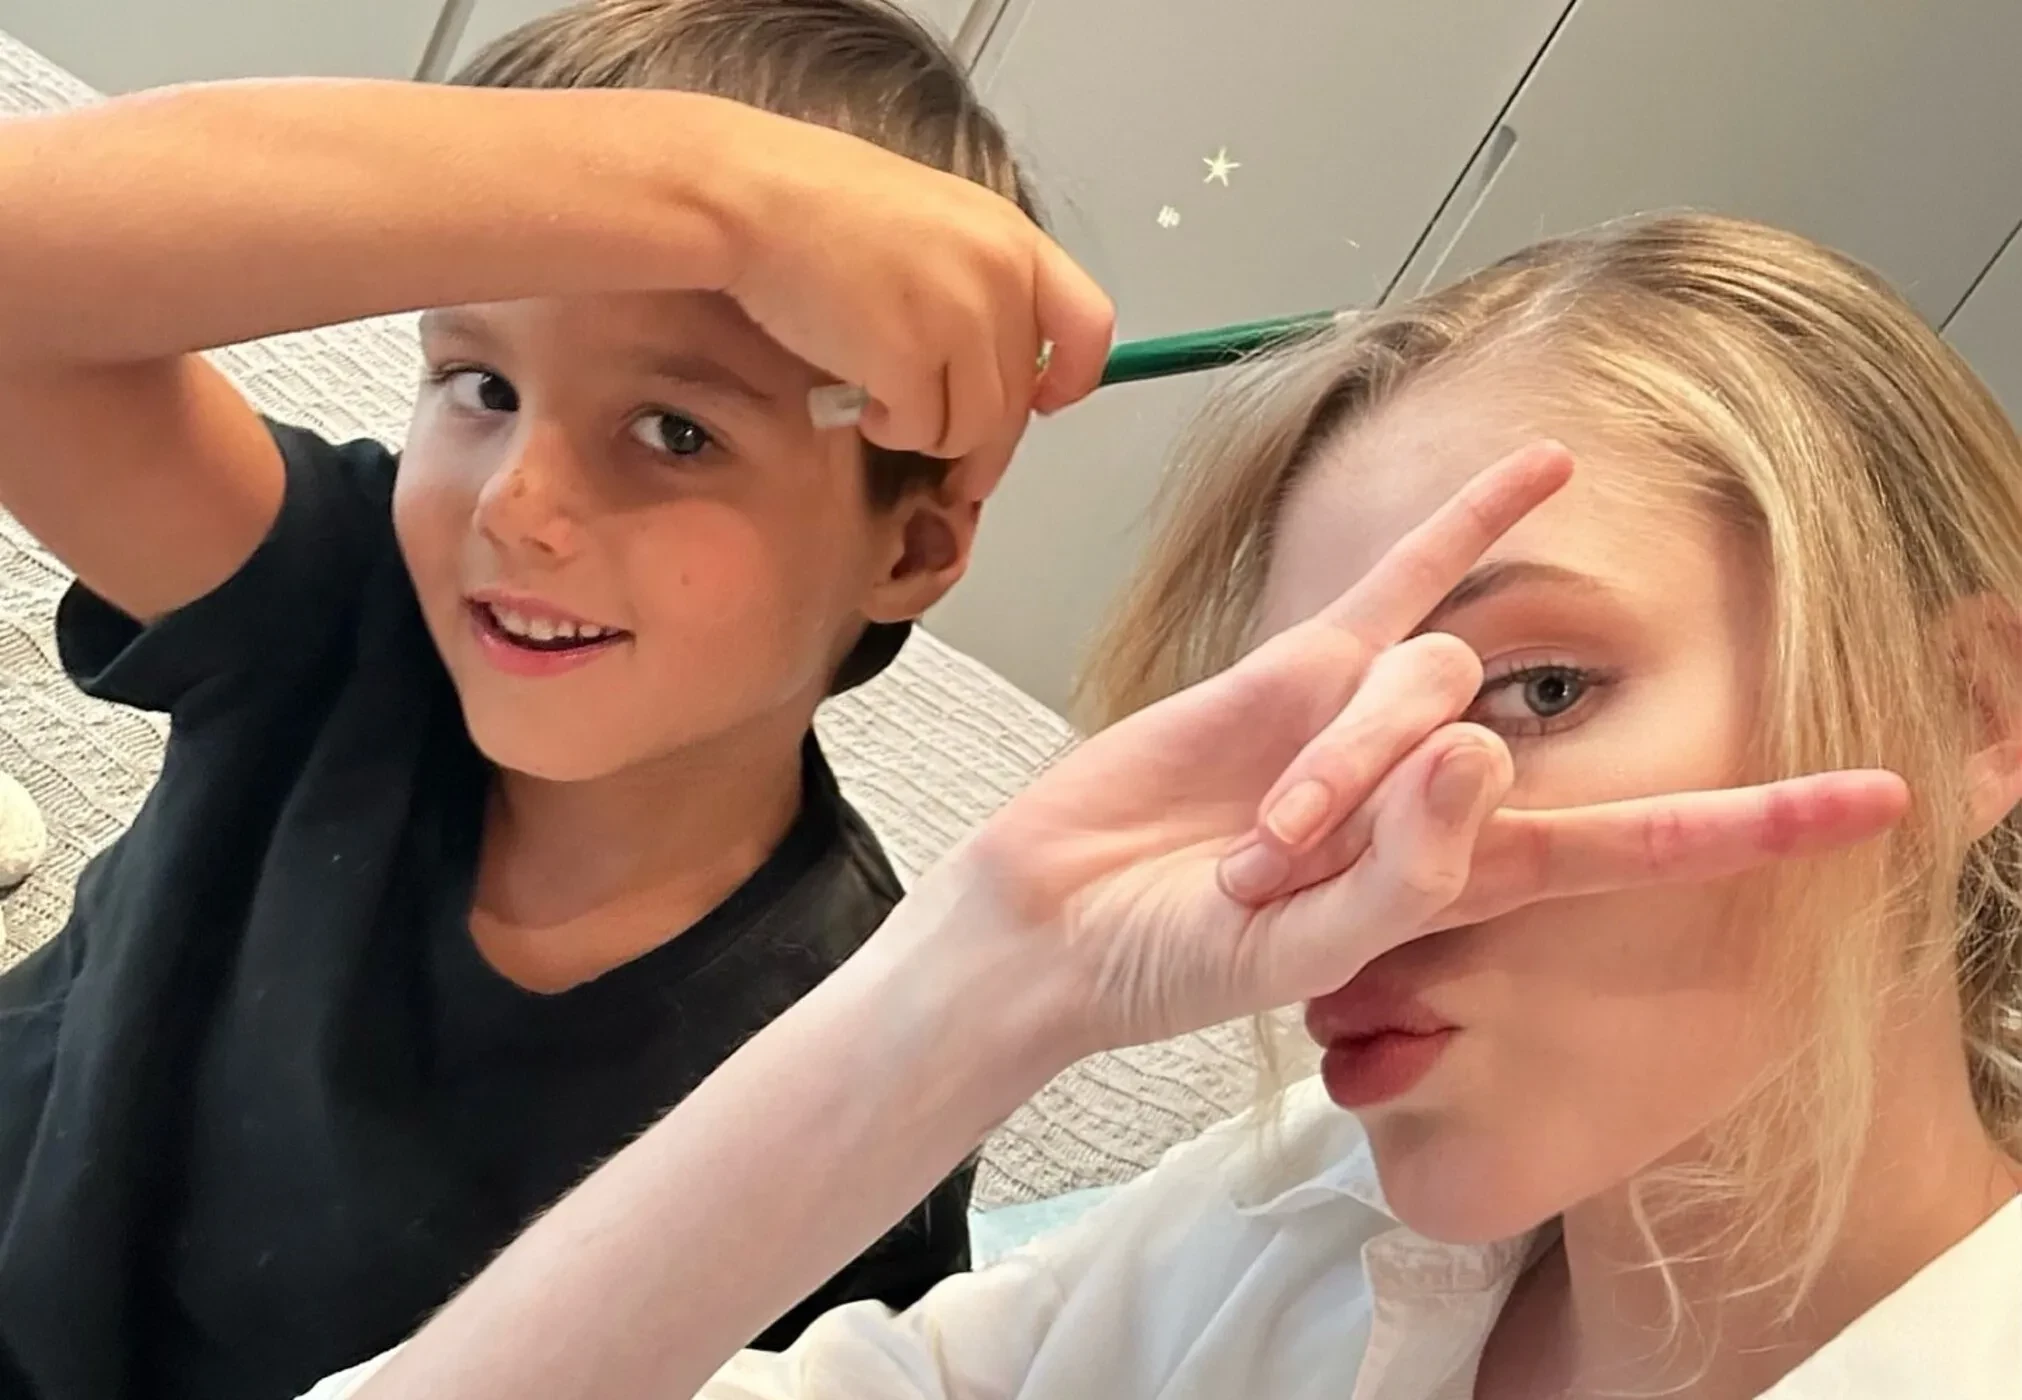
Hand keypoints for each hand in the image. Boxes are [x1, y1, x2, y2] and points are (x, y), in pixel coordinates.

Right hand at [708, 106, 1114, 499]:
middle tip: (960, 472)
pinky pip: (918, 431)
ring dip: (930, 435)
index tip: (1044, 403)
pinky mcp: (908, 361)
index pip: (1089, 328)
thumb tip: (998, 363)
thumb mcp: (935, 223)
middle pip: (1019, 400)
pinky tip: (860, 403)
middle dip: (984, 443)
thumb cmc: (825, 206)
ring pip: (973, 428)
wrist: (754, 199)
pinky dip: (889, 430)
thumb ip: (980, 282)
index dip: (1073, 380)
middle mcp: (999, 281)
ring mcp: (957, 322)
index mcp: (1013, 240)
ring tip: (886, 408)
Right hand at [958, 443, 1909, 1051]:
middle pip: (1496, 745)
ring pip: (1430, 675)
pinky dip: (1475, 517)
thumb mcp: (1297, 954)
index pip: (1648, 844)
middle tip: (1266, 878)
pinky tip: (1549, 461)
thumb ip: (1402, 868)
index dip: (1760, 827)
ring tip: (1243, 835)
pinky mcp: (1306, 661)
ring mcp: (1378, 717)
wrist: (1057, 916)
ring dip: (1331, 761)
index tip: (1886, 800)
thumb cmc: (1171, 962)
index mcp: (1468, 885)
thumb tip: (1487, 739)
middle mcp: (1444, 793)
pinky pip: (1411, 574)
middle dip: (1384, 812)